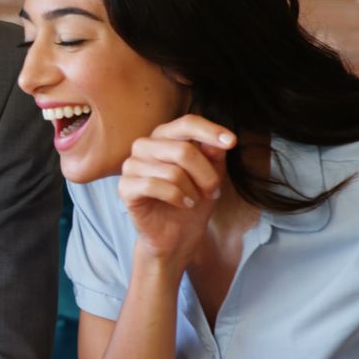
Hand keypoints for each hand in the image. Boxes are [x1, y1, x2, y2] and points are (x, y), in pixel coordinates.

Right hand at [117, 115, 234, 268]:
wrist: (176, 235)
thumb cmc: (192, 200)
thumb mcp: (211, 176)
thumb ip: (214, 157)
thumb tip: (218, 144)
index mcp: (164, 136)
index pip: (187, 123)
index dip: (210, 131)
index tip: (233, 142)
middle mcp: (144, 146)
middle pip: (183, 150)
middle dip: (206, 175)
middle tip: (212, 191)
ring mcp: (131, 165)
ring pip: (172, 171)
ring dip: (192, 190)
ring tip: (194, 200)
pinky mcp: (125, 187)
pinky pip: (155, 186)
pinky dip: (177, 197)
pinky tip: (183, 204)